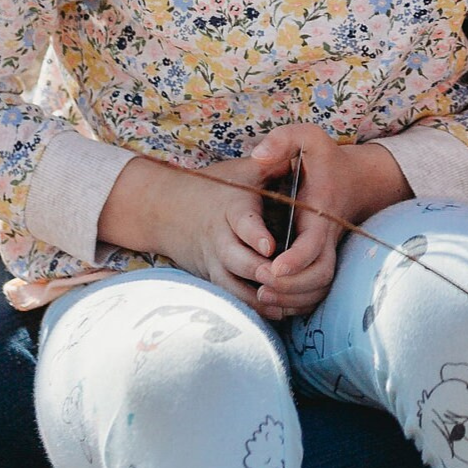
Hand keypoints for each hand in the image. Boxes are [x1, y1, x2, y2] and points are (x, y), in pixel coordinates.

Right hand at [101, 153, 275, 306]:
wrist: (167, 208)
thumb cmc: (219, 186)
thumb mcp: (245, 168)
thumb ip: (273, 161)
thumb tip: (299, 152)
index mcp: (232, 208)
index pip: (242, 222)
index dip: (254, 234)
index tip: (270, 245)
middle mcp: (220, 238)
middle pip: (236, 260)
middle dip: (257, 270)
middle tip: (278, 278)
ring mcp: (214, 261)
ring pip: (232, 284)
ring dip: (256, 297)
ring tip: (283, 305)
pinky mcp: (212, 277)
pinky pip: (230, 296)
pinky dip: (250, 307)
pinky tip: (275, 315)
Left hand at [250, 124, 408, 320]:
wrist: (354, 179)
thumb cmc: (324, 160)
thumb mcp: (309, 139)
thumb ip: (284, 139)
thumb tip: (259, 156)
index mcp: (321, 215)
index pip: (313, 246)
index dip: (295, 261)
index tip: (272, 268)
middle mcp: (327, 239)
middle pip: (320, 277)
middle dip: (291, 287)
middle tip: (262, 283)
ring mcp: (328, 254)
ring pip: (319, 290)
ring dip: (291, 299)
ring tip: (262, 294)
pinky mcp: (323, 263)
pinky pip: (316, 295)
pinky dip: (297, 304)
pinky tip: (272, 300)